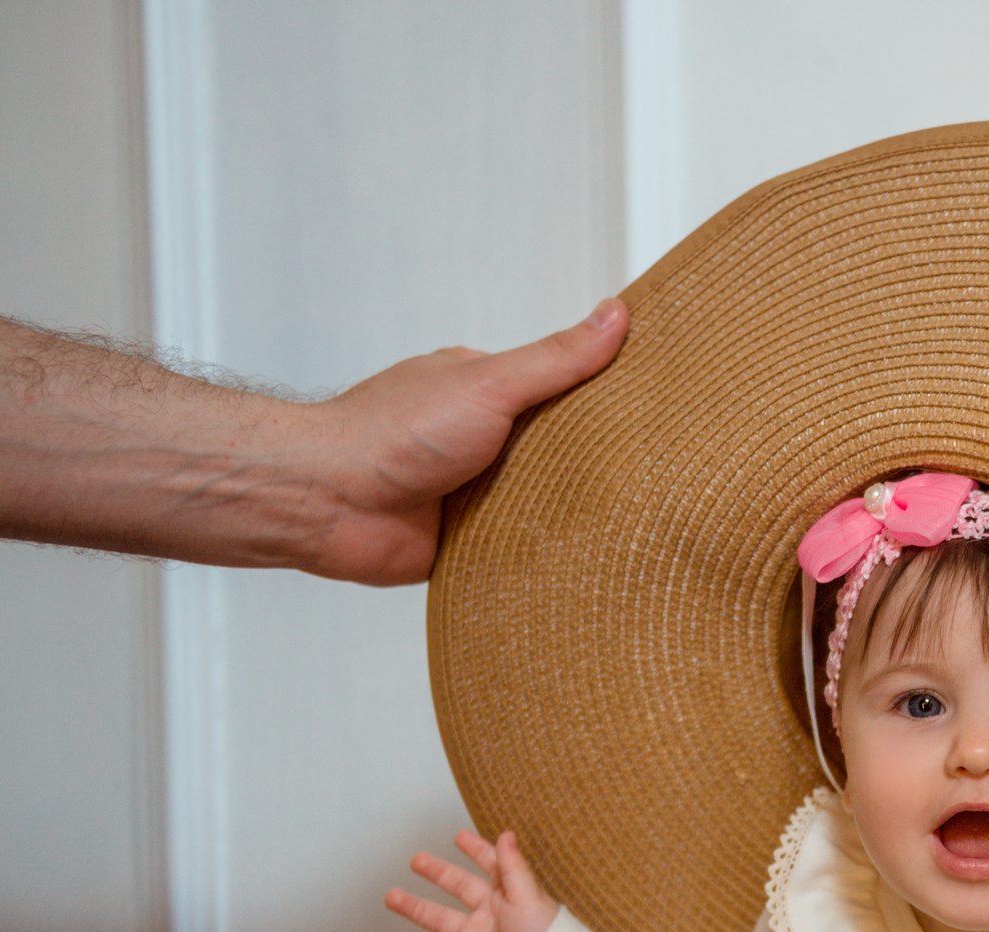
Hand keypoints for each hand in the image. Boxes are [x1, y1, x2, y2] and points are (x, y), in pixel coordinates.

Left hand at [294, 299, 628, 584]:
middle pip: (559, 450)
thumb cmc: (392, 433)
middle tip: (658, 475)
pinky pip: (518, 549)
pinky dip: (541, 554)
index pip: (562, 390)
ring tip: (632, 521)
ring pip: (543, 502)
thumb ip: (556, 360)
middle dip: (595, 463)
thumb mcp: (489, 383)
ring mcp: (472, 492)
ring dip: (568, 512)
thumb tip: (615, 315)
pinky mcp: (466, 543)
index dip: (607, 397)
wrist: (328, 504)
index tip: (660, 405)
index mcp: (484, 391)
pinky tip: (583, 560)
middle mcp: (480, 439)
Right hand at [386, 829, 559, 931]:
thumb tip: (507, 835)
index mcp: (509, 894)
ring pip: (440, 919)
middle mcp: (492, 913)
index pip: (491, 866)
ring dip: (415, 908)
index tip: (460, 837)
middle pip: (459, 888)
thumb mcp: (527, 896)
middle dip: (438, 873)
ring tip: (391, 896)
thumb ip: (513, 866)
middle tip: (416, 861)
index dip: (477, 850)